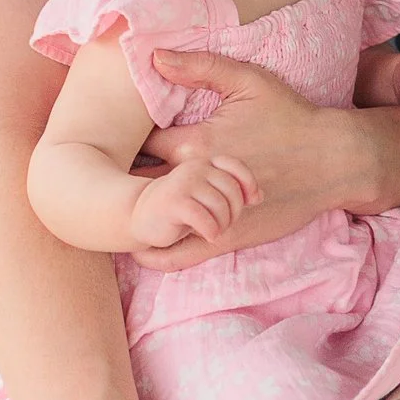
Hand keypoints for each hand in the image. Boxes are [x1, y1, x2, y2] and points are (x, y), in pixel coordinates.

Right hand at [130, 155, 258, 248]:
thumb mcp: (207, 196)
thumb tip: (260, 196)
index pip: (235, 166)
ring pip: (220, 205)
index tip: (252, 200)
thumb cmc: (179, 208)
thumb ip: (231, 192)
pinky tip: (206, 235)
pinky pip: (205, 219)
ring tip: (214, 230)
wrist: (139, 216)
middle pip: (231, 190)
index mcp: (205, 163)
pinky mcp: (174, 201)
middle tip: (223, 224)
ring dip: (222, 224)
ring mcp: (184, 182)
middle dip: (234, 212)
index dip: (248, 183)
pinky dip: (211, 231)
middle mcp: (195, 168)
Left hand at [134, 51, 357, 270]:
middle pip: (134, 186)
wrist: (334, 161)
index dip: (120, 142)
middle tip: (104, 178)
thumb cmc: (292, 117)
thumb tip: (154, 56)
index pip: (136, 144)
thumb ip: (200, 67)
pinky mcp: (223, 239)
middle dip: (118, 181)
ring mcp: (209, 214)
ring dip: (133, 215)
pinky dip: (150, 251)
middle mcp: (196, 182)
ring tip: (120, 207)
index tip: (113, 140)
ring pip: (149, 223)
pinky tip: (141, 239)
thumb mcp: (251, 81)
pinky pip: (172, 256)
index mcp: (196, 141)